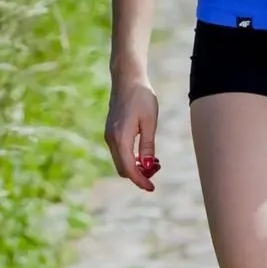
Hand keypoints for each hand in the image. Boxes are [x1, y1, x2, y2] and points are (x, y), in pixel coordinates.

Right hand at [104, 77, 160, 191]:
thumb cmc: (142, 98)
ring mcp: (109, 135)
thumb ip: (148, 146)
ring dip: (136, 167)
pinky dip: (131, 158)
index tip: (152, 188)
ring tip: (155, 163)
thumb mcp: (150, 123)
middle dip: (139, 175)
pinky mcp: (111, 132)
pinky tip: (145, 155)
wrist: (127, 80)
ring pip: (121, 161)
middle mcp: (111, 139)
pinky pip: (120, 152)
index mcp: (121, 138)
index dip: (140, 181)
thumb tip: (148, 166)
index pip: (129, 168)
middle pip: (123, 168)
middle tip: (157, 172)